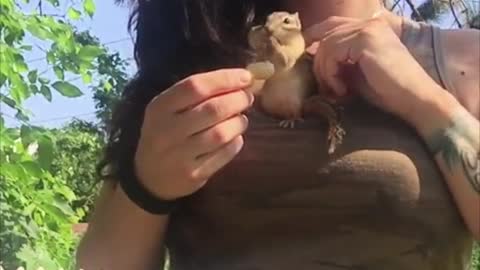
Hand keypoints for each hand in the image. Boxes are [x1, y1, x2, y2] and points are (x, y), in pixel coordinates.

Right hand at [134, 69, 253, 199]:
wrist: (149, 175)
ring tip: (241, 119)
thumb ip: (197, 93)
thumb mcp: (168, 108)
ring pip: (221, 133)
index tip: (245, 77)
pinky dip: (236, 143)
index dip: (225, 79)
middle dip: (238, 100)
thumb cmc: (166, 132)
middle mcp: (167, 130)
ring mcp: (180, 155)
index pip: (195, 86)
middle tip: (247, 98)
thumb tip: (240, 79)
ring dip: (239, 122)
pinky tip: (234, 137)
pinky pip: (224, 154)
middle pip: (212, 109)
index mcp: (160, 107)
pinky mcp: (194, 175)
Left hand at [304, 15, 441, 122]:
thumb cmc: (387, 91)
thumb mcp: (354, 72)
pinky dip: (332, 74)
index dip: (313, 38)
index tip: (304, 59)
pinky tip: (343, 89)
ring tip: (337, 91)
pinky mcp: (366, 39)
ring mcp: (368, 28)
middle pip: (325, 34)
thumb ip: (337, 60)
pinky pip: (333, 53)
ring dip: (325, 72)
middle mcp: (368, 22)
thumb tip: (310, 58)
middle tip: (327, 88)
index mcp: (368, 27)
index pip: (330, 25)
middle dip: (319, 63)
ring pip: (326, 44)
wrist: (415, 100)